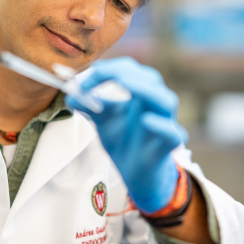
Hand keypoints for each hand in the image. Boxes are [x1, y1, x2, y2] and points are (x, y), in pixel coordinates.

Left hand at [65, 57, 184, 212]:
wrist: (135, 174)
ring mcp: (165, 124)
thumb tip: (70, 96)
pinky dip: (160, 125)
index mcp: (142, 93)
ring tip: (125, 83)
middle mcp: (156, 104)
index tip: (86, 79)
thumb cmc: (124, 141)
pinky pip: (172, 133)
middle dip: (124, 73)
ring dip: (145, 90)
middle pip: (150, 79)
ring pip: (166, 101)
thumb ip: (89, 107)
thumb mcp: (102, 121)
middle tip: (99, 74)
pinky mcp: (168, 146)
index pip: (130, 71)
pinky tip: (145, 120)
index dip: (108, 69)